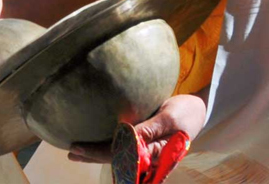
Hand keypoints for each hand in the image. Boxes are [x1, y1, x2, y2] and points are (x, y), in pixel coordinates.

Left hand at [67, 93, 206, 163]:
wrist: (198, 110)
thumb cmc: (186, 112)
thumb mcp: (170, 118)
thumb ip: (150, 129)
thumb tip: (128, 135)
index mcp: (154, 153)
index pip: (120, 156)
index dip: (98, 153)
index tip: (78, 148)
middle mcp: (147, 154)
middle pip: (115, 158)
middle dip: (92, 155)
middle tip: (71, 151)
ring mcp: (144, 148)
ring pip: (116, 153)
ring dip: (96, 152)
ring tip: (75, 150)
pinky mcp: (143, 138)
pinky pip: (122, 142)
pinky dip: (106, 141)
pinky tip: (91, 136)